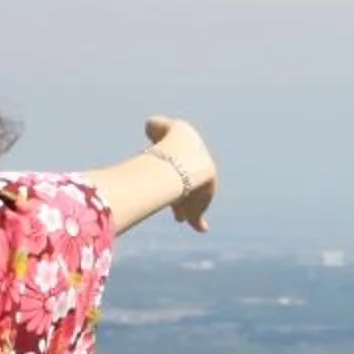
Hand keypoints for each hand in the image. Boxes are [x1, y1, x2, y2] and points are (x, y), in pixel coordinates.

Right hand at [144, 114, 215, 232]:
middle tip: (175, 198)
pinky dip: (197, 222)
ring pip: (192, 203)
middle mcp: (202, 175)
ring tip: (179, 217)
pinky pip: (196, 217)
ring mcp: (202, 192)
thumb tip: (151, 126)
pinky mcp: (198, 207)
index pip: (185, 166)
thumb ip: (155, 127)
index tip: (163, 177)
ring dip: (184, 209)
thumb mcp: (158, 127)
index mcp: (196, 156)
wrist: (184, 156)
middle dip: (181, 194)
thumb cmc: (168, 140)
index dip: (172, 171)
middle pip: (190, 187)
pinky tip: (202, 227)